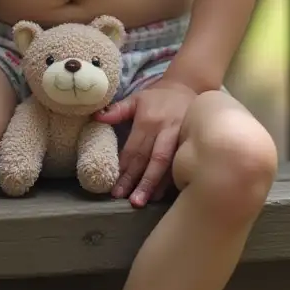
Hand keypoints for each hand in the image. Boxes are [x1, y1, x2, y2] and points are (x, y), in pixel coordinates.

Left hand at [96, 80, 196, 207]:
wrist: (188, 87)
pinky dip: (172, 180)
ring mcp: (182, 137)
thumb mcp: (136, 99)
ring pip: (168, 164)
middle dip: (140, 182)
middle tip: (131, 201)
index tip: (115, 187)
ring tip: (145, 201)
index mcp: (149, 120)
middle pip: (152, 160)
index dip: (125, 169)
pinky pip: (182, 163)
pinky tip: (163, 193)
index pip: (135, 149)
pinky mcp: (193, 142)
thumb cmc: (158, 97)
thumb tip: (96, 117)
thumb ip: (117, 110)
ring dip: (156, 184)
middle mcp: (166, 130)